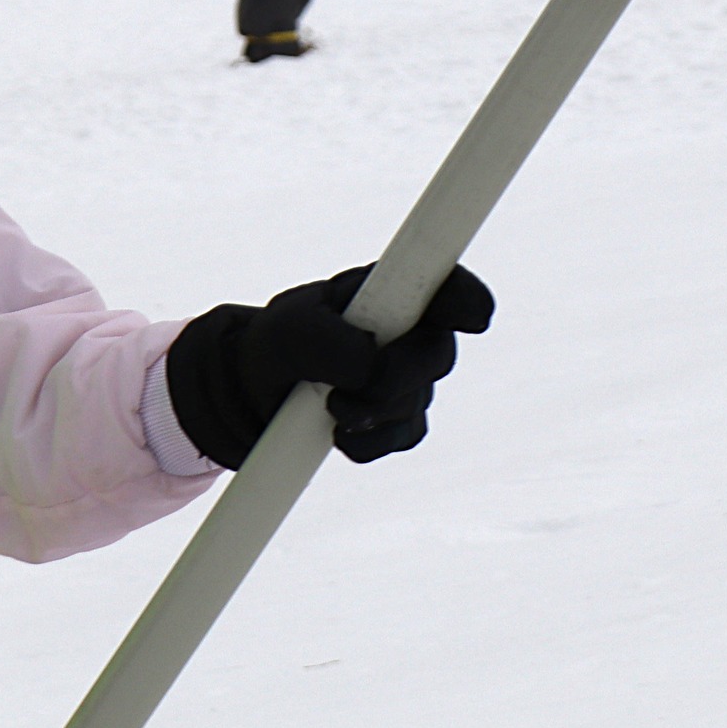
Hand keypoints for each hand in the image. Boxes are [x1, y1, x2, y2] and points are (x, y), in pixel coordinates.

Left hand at [166, 263, 493, 468]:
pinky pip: (403, 437)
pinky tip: (338, 431)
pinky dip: (368, 441)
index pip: (445, 286)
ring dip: (371, 411)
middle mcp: (407, 333)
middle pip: (438, 355)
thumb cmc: (276, 344)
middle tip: (354, 385)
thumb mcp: (288, 331)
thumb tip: (372, 368)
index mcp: (388, 292)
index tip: (473, 317)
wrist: (253, 393)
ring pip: (416, 402)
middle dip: (397, 375)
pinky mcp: (399, 420)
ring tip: (329, 405)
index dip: (467, 298)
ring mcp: (407, 378)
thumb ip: (331, 342)